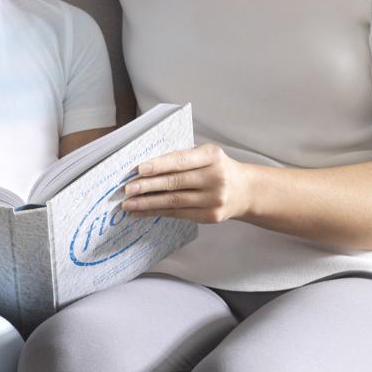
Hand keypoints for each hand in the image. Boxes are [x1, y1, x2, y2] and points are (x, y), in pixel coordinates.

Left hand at [121, 143, 256, 223]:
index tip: (139, 169)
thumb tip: (145, 167)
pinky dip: (157, 212)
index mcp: (212, 156)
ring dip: (148, 203)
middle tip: (127, 189)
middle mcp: (215, 178)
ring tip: (129, 204)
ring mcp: (214, 199)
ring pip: (174, 201)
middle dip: (148, 186)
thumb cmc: (217, 168)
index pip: (181, 160)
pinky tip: (142, 212)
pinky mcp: (210, 216)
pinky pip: (178, 214)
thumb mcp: (205, 155)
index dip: (159, 165)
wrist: (245, 191)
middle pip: (175, 183)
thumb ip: (181, 158)